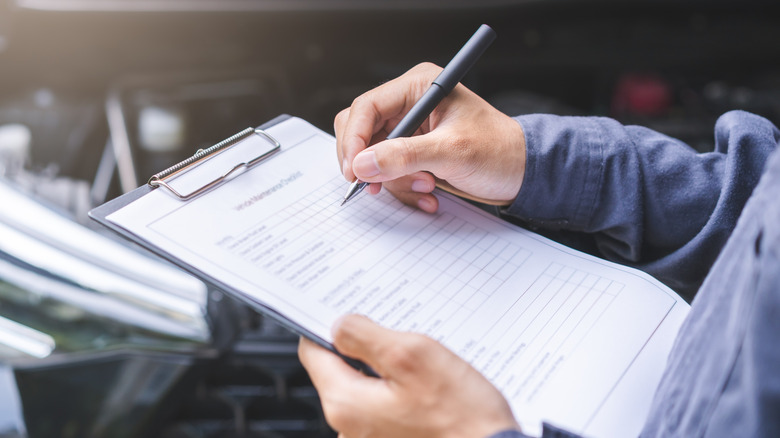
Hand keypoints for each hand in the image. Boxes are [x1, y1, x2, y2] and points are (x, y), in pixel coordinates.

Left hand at [298, 314, 519, 437]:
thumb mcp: (413, 356)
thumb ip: (367, 336)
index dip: (327, 326)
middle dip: (364, 347)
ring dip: (385, 369)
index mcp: (346, 403)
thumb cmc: (461, 417)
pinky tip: (425, 385)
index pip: (313, 353)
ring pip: (364, 386)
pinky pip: (382, 405)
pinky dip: (397, 389)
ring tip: (419, 362)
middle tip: (397, 334)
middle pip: (340, 369)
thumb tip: (340, 325)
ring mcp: (369, 437)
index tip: (346, 311)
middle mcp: (348, 427)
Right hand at [335, 63, 526, 212]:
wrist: (522, 172)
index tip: (354, 171)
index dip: (355, 140)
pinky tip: (428, 194)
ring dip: (394, 180)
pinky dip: (403, 188)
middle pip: (363, 131)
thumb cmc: (499, 151)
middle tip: (379, 186)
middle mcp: (410, 104)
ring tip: (426, 188)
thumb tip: (363, 164)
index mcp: (419, 86)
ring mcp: (410, 129)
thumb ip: (406, 156)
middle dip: (372, 163)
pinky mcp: (413, 152)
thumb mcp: (452, 152)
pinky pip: (389, 172)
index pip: (367, 107)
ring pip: (374, 157)